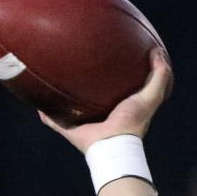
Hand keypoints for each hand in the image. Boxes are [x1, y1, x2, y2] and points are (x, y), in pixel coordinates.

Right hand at [39, 48, 172, 153]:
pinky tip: (37, 100)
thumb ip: (159, 75)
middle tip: (76, 64)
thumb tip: (157, 51)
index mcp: (120, 108)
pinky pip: (54, 121)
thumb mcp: (150, 95)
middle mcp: (102, 115)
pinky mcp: (71, 131)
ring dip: (62, 97)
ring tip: (53, 78)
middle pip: (91, 96)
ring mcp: (86, 124)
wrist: (112, 144)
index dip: (115, 75)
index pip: (118, 88)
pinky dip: (46, 113)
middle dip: (85, 83)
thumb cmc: (132, 120)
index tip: (109, 57)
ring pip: (70, 108)